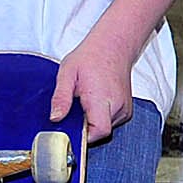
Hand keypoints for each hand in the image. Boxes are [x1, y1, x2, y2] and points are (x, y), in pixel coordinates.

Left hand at [52, 28, 138, 143]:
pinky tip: (94, 103)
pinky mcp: (126, 111)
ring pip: (106, 129)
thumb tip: (55, 118)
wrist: (114, 46)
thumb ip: (61, 97)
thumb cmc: (91, 57)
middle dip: (85, 128)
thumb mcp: (67, 73)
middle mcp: (117, 106)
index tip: (72, 129)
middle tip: (75, 111)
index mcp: (101, 98)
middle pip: (101, 133)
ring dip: (92, 122)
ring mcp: (125, 109)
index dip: (84, 136)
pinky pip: (111, 123)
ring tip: (85, 103)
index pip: (99, 131)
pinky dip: (100, 118)